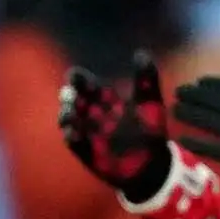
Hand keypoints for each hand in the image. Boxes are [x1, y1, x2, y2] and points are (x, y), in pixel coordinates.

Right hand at [57, 50, 172, 200]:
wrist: (154, 165)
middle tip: (70, 94)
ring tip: (69, 112)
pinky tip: (73, 133)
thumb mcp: (151, 103)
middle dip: (69, 96)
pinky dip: (71, 137)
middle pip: (75, 101)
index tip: (74, 75)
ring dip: (66, 115)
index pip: (89, 86)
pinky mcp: (88, 152)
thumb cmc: (151, 131)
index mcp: (107, 100)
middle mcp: (94, 115)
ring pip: (70, 120)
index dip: (80, 80)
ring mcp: (89, 133)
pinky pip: (75, 143)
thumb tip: (141, 53)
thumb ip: (146, 79)